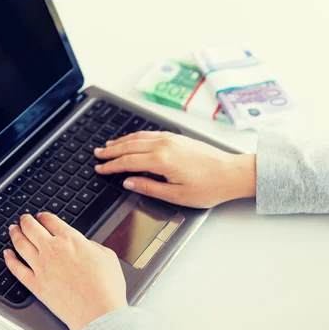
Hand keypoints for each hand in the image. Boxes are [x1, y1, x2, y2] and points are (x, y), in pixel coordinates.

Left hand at [4, 213, 127, 329]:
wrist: (97, 312)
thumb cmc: (106, 287)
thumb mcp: (107, 256)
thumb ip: (93, 246)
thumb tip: (85, 245)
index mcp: (71, 239)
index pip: (51, 221)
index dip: (44, 216)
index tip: (41, 217)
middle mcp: (52, 249)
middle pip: (32, 228)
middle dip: (26, 221)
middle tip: (24, 219)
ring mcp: (41, 267)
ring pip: (20, 244)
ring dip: (15, 234)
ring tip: (12, 229)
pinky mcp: (35, 285)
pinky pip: (16, 268)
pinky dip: (9, 259)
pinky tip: (7, 255)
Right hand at [94, 131, 255, 208]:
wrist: (232, 173)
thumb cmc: (208, 186)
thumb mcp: (176, 195)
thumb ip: (149, 187)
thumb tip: (129, 182)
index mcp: (161, 160)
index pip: (127, 162)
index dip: (111, 166)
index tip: (99, 169)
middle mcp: (164, 145)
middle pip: (129, 146)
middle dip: (111, 151)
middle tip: (96, 155)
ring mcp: (171, 139)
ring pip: (138, 137)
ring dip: (121, 142)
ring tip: (108, 146)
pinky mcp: (177, 137)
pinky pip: (149, 134)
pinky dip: (135, 137)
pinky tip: (131, 140)